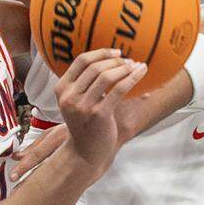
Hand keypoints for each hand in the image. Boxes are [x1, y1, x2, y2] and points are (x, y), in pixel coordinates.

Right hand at [55, 49, 145, 175]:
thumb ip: (85, 83)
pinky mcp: (99, 115)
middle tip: (130, 61)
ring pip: (106, 76)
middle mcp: (70, 96)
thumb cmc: (85, 124)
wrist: (85, 152)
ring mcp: (83, 106)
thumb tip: (112, 58)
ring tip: (136, 67)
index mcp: (62, 89)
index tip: (117, 52)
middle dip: (116, 61)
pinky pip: (119, 89)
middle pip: (95, 67)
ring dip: (125, 68)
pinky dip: (132, 78)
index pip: (81, 61)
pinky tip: (141, 73)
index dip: (100, 52)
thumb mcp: (77, 102)